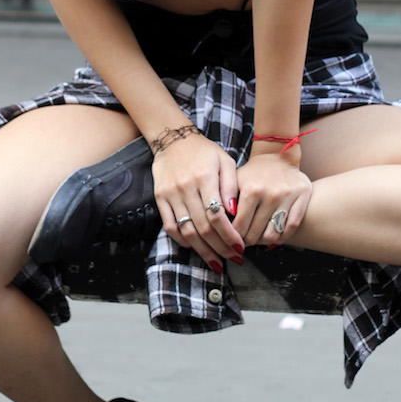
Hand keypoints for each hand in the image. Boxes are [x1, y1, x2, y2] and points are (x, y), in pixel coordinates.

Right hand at [152, 133, 245, 270]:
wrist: (173, 140)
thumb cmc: (204, 151)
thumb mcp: (225, 161)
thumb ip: (231, 185)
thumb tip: (235, 212)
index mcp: (204, 177)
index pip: (217, 215)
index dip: (229, 235)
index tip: (240, 247)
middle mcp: (186, 187)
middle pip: (203, 227)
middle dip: (220, 248)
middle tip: (234, 258)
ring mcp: (171, 194)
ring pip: (187, 231)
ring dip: (203, 251)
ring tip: (217, 262)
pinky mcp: (160, 198)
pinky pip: (170, 226)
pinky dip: (183, 241)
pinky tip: (196, 248)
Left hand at [232, 149, 311, 246]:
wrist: (278, 155)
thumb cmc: (254, 172)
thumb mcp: (236, 181)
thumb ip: (226, 201)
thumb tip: (221, 225)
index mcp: (251, 189)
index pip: (239, 225)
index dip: (234, 236)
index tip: (232, 238)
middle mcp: (270, 194)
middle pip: (255, 233)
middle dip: (247, 241)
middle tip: (244, 241)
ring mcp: (287, 196)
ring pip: (273, 234)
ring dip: (263, 241)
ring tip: (258, 238)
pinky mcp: (302, 197)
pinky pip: (292, 227)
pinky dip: (282, 237)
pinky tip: (274, 235)